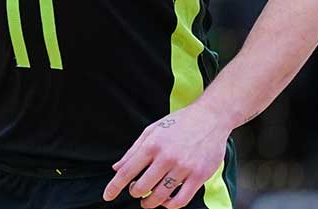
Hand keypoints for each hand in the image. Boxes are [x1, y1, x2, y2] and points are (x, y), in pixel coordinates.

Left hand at [103, 103, 230, 208]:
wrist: (210, 117)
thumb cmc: (179, 123)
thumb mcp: (151, 131)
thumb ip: (133, 151)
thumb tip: (116, 168)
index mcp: (151, 145)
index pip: (127, 171)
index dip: (114, 186)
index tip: (107, 196)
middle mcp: (166, 157)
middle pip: (142, 187)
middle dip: (134, 193)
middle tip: (135, 191)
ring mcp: (184, 168)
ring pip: (160, 196)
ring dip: (150, 202)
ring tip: (148, 200)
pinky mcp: (199, 176)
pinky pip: (181, 200)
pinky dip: (170, 206)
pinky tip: (166, 202)